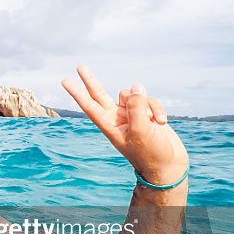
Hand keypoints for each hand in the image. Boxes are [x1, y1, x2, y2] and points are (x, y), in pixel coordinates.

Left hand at [61, 65, 187, 186]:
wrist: (169, 166)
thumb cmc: (151, 154)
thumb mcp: (141, 131)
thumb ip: (137, 107)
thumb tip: (136, 87)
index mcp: (110, 125)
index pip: (90, 105)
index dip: (78, 93)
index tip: (65, 81)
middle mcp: (118, 118)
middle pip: (101, 94)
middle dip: (91, 81)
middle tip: (79, 67)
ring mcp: (132, 115)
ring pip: (134, 95)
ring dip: (147, 104)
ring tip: (155, 122)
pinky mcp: (146, 114)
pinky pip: (149, 100)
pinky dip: (157, 108)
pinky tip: (162, 122)